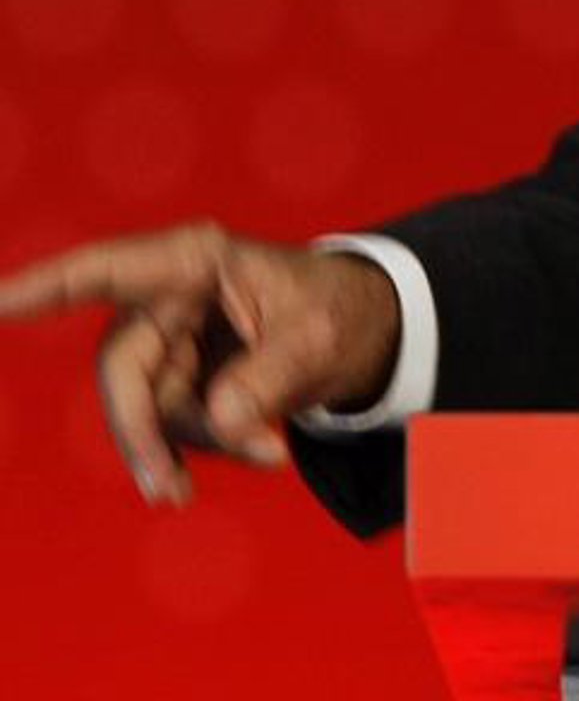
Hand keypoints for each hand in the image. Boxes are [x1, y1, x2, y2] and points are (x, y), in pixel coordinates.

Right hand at [0, 222, 400, 507]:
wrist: (357, 331)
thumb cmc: (334, 310)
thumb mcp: (318, 339)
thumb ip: (271, 376)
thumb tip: (224, 421)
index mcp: (194, 261)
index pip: (105, 271)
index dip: (45, 287)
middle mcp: (167, 297)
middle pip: (123, 374)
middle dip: (146, 437)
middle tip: (172, 494)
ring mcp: (166, 341)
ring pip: (149, 412)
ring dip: (200, 447)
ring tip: (271, 453)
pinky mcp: (174, 379)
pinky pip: (173, 428)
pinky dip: (216, 448)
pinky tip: (265, 452)